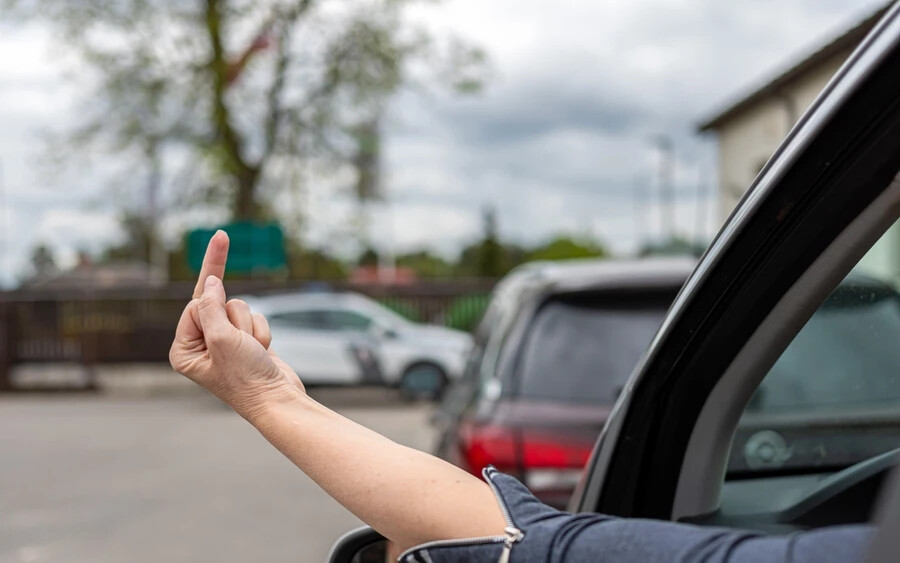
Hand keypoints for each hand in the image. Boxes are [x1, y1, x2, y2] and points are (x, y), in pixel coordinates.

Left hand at [169, 231, 304, 418]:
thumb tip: (212, 281)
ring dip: (250, 327)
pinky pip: (254, 318)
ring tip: (252, 351)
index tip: (224, 299)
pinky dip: (261, 332)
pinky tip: (262, 352)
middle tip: (241, 344)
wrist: (277, 400)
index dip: (214, 308)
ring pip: (238, 309)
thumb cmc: (246, 378)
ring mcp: (225, 343)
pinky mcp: (246, 341)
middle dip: (235, 320)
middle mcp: (201, 346)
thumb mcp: (222, 340)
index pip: (194, 307)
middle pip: (217, 304)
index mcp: (184, 350)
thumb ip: (211, 306)